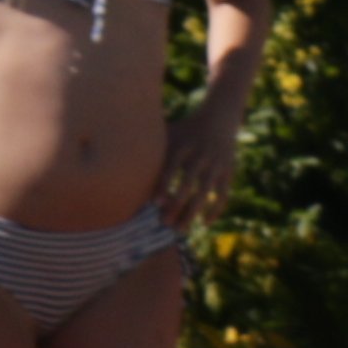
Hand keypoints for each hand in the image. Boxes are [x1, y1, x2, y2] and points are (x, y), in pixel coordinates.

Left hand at [157, 90, 249, 226]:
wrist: (219, 117)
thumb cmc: (184, 129)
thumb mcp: (168, 132)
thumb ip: (149, 145)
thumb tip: (120, 159)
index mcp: (183, 145)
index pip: (172, 167)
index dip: (164, 184)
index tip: (154, 203)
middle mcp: (200, 155)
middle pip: (188, 183)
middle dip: (176, 204)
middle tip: (163, 224)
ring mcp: (216, 164)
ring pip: (205, 193)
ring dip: (192, 213)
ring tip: (180, 229)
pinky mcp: (227, 171)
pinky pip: (222, 195)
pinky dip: (215, 210)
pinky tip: (205, 223)